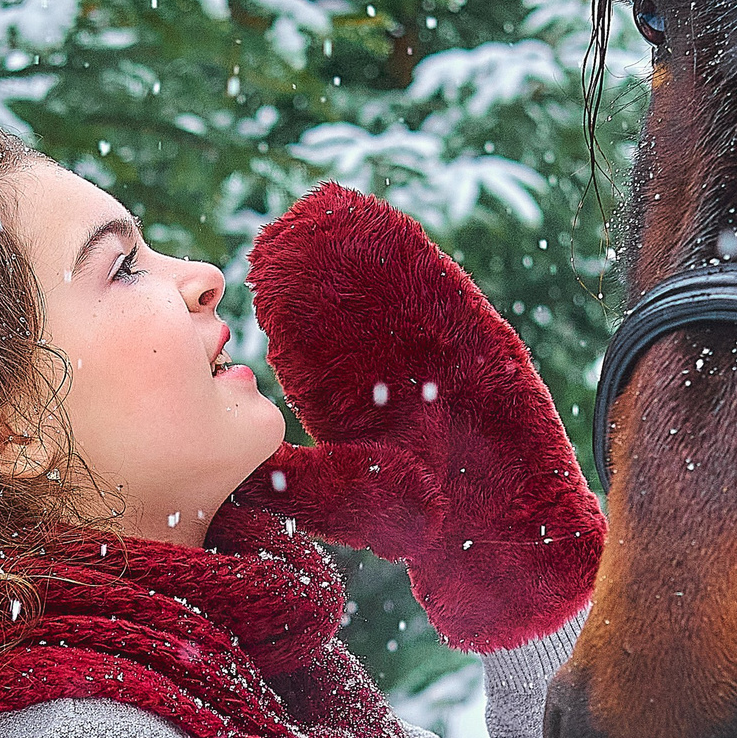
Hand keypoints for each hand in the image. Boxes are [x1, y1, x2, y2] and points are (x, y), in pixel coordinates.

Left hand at [235, 184, 602, 651]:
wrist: (502, 524)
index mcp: (354, 405)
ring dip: (359, 252)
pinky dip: (410, 258)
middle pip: (347, 307)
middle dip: (316, 270)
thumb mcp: (344, 498)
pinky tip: (382, 226)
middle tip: (279, 229)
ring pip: (390, 290)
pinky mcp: (475, 338)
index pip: (312, 349)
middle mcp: (391, 371)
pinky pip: (440, 289)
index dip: (286, 313)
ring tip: (322, 212)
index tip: (253, 280)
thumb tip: (234, 462)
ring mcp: (434, 350)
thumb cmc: (424, 522)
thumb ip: (295, 478)